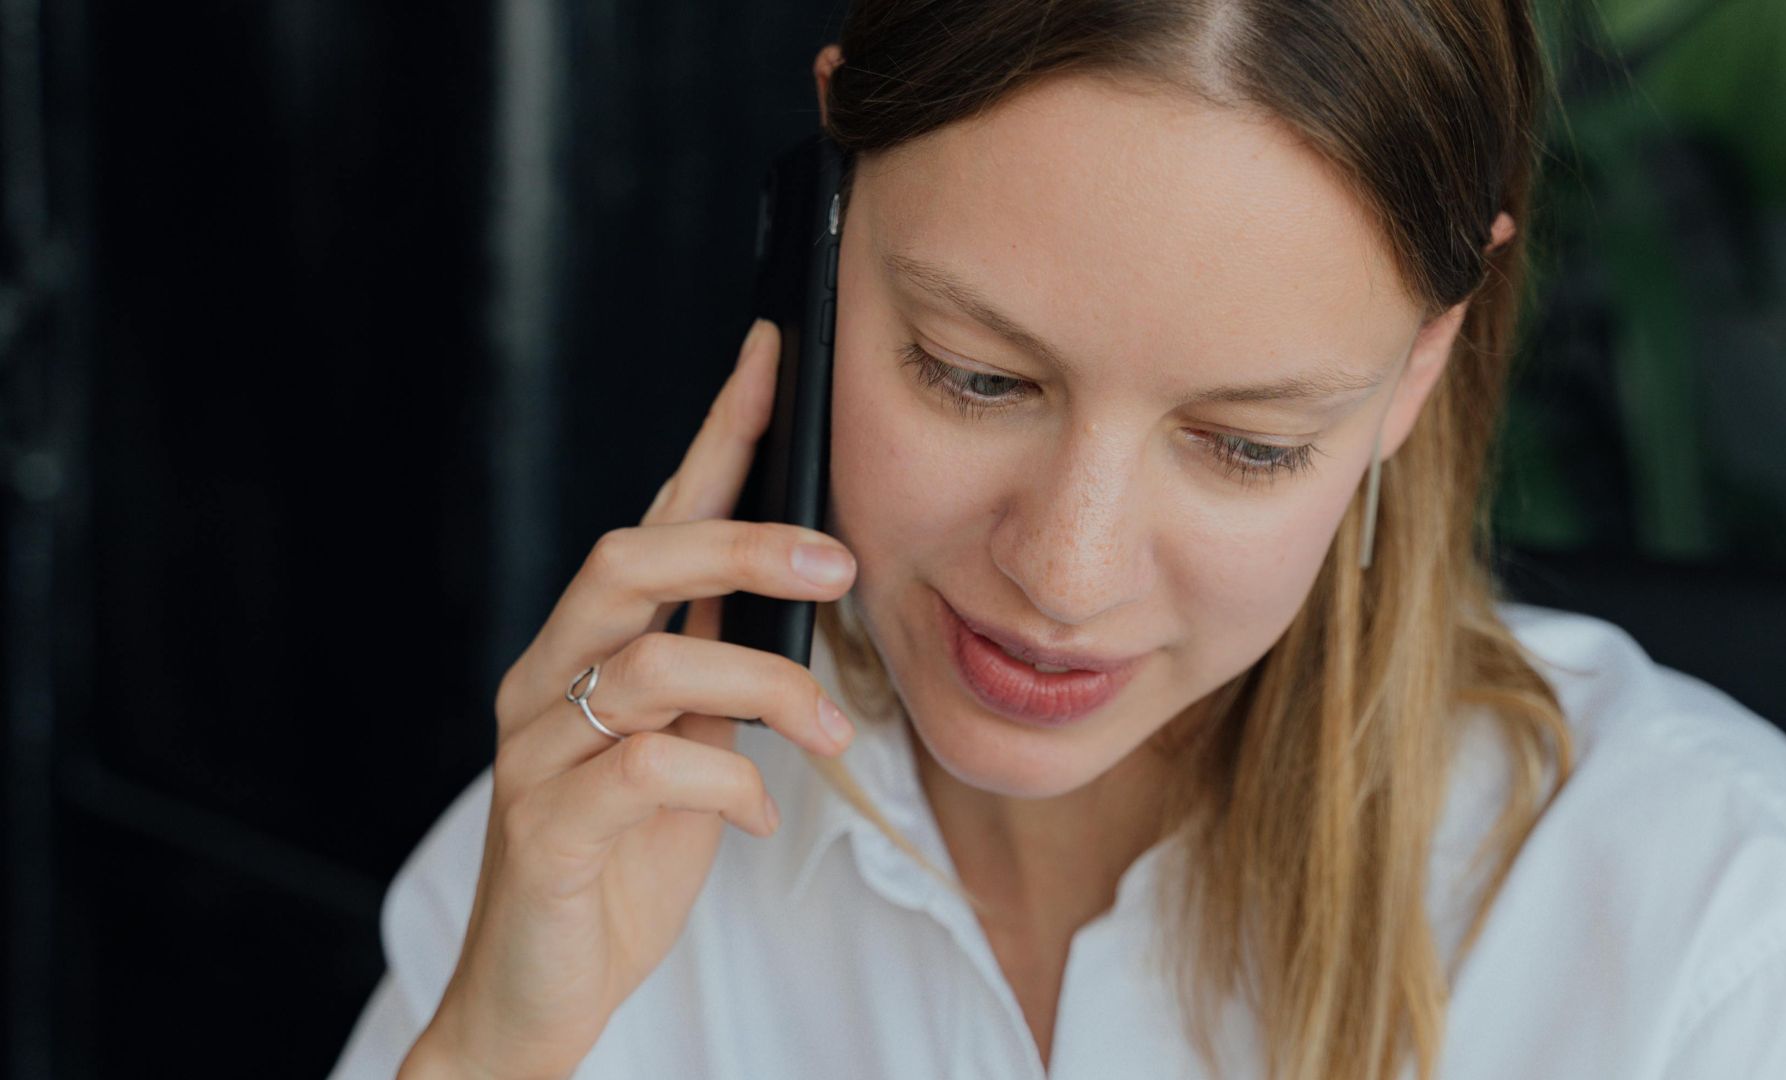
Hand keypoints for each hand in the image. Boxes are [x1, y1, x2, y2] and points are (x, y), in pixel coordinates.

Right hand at [400, 319, 857, 1079]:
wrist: (538, 990)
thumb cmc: (620, 860)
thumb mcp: (688, 749)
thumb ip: (720, 671)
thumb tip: (804, 593)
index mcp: (588, 649)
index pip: (654, 519)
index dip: (713, 435)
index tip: (772, 355)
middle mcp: (549, 680)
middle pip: (629, 562)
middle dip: (741, 544)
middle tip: (840, 564)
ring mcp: (539, 751)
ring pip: (649, 665)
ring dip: (764, 689)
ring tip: (826, 734)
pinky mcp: (549, 827)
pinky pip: (649, 773)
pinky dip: (728, 785)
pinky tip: (760, 811)